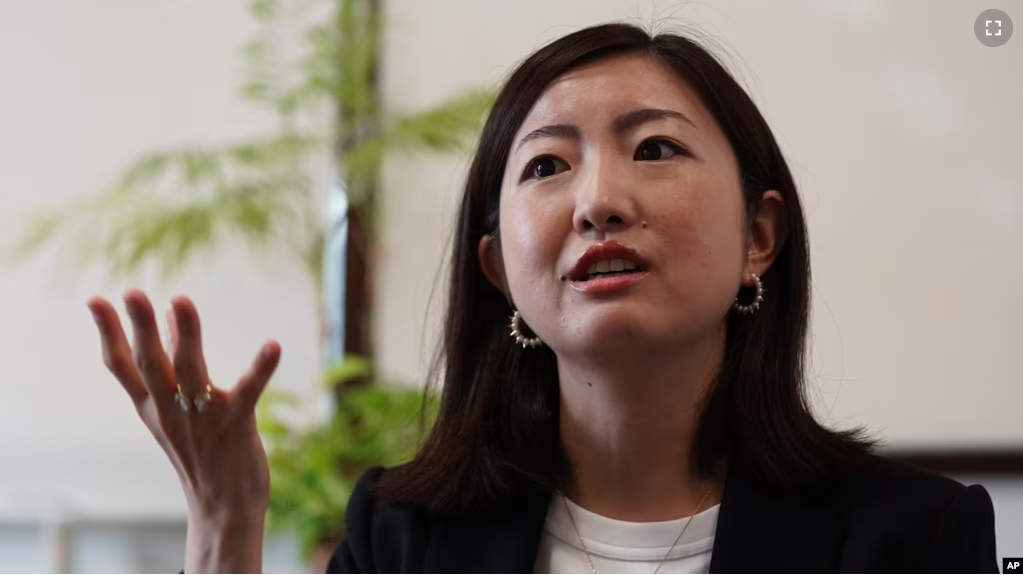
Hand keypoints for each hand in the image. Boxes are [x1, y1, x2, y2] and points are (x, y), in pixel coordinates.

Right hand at [87, 290, 279, 571]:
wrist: (223, 509)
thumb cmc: (201, 452)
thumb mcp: (175, 411)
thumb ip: (172, 364)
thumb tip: (169, 315)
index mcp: (153, 407)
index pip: (121, 366)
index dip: (107, 333)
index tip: (95, 299)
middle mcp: (171, 410)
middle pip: (151, 363)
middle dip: (140, 327)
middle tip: (131, 292)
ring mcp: (202, 418)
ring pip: (190, 371)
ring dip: (186, 335)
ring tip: (181, 300)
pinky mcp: (236, 424)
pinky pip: (248, 391)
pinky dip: (260, 368)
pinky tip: (273, 345)